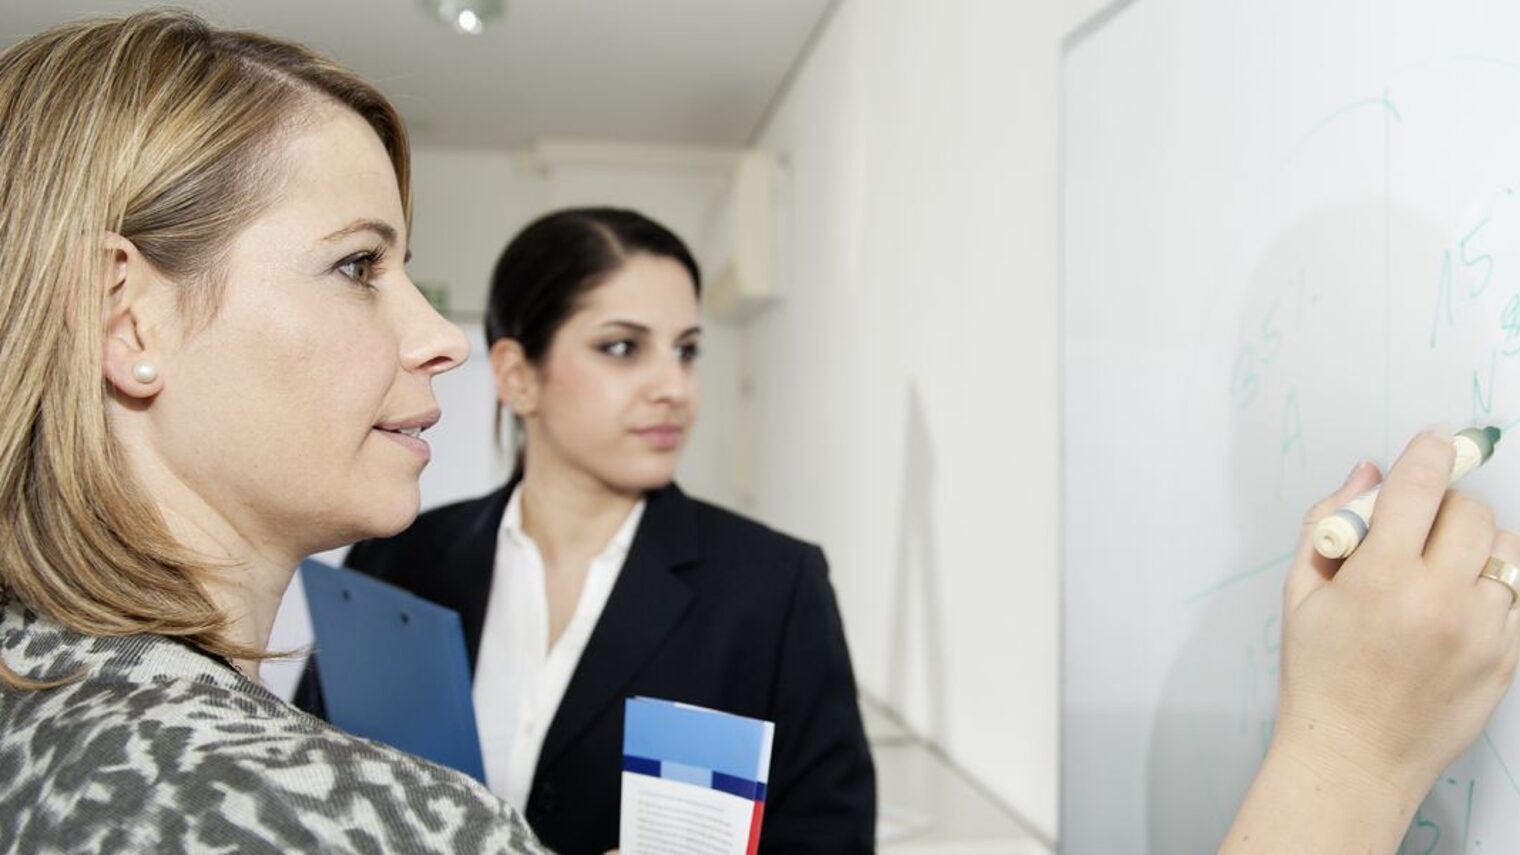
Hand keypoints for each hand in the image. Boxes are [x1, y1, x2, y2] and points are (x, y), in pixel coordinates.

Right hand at [1276, 432, 1519, 799]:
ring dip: (1474, 545)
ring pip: (1505, 549)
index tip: (1435, 440)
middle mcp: (1440, 600)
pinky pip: (1517, 594)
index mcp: (1382, 580)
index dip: (1428, 453)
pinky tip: (1456, 608)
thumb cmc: (1320, 676)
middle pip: (1470, 511)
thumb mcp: (1300, 593)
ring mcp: (1483, 632)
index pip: (1420, 487)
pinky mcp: (1508, 658)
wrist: (1355, 756)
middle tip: (1418, 526)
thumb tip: (1367, 473)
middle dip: (1444, 506)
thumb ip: (1330, 523)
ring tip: (1440, 571)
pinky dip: (1491, 587)